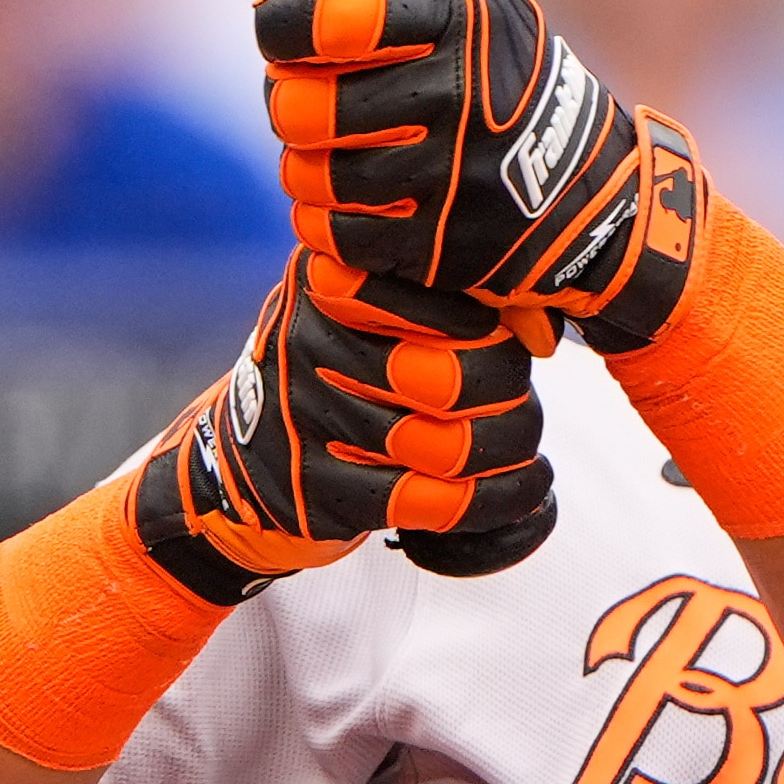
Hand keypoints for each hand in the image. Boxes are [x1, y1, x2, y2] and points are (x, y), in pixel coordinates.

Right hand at [129, 253, 553, 600]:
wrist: (239, 470)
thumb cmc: (342, 387)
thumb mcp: (382, 322)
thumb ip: (461, 306)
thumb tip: (543, 331)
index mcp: (338, 278)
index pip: (458, 300)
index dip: (502, 340)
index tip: (510, 356)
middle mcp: (314, 335)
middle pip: (467, 375)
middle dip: (512, 406)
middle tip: (518, 416)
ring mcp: (309, 414)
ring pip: (455, 445)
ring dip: (508, 461)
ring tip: (519, 457)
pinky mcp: (317, 489)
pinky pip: (434, 502)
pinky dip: (490, 505)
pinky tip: (510, 495)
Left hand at [238, 0, 709, 352]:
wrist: (596, 194)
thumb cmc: (496, 81)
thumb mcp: (449, 11)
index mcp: (459, 15)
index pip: (330, 14)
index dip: (283, 23)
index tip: (284, 33)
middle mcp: (459, 93)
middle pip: (303, 105)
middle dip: (294, 105)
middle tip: (314, 104)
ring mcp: (453, 177)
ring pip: (311, 176)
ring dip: (310, 168)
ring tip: (340, 155)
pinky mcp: (443, 248)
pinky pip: (335, 237)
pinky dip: (331, 223)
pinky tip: (359, 204)